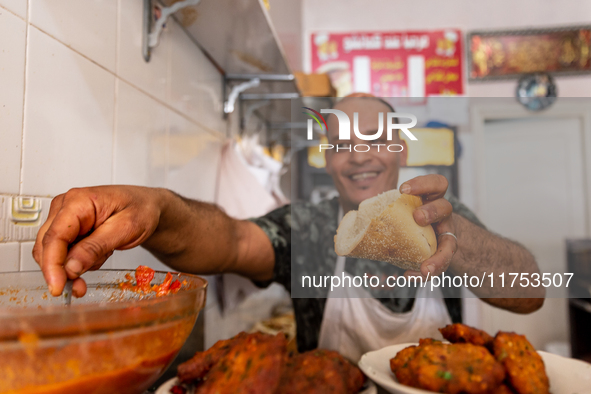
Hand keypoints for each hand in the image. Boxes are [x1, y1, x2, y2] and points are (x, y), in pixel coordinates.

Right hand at [33, 186, 164, 296]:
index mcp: (78, 201)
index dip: (53, 265)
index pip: (54, 237)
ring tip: (104, 256)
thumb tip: (70, 267)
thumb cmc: (140, 209)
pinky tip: (100, 253)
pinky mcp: (68, 229)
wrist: (146, 206)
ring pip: (53, 253)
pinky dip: (79, 261)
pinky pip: (64, 253)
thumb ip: (96, 247)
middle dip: (62, 270)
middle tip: (81, 287)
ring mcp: (64, 218)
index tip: (57, 286)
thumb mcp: (126, 228)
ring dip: (74, 266)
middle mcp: (65, 207)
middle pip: (48, 246)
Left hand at [399, 175, 456, 278]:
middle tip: (418, 217)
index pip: (436, 183)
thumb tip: (354, 221)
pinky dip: (425, 273)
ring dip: (438, 256)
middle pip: (446, 207)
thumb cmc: (411, 218)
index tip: (402, 189)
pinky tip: (410, 276)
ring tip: (424, 267)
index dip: (422, 183)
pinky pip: (440, 265)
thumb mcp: (405, 209)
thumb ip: (389, 211)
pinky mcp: (444, 253)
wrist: (432, 235)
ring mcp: (446, 234)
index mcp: (432, 198)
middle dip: (432, 212)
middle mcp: (443, 215)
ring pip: (450, 242)